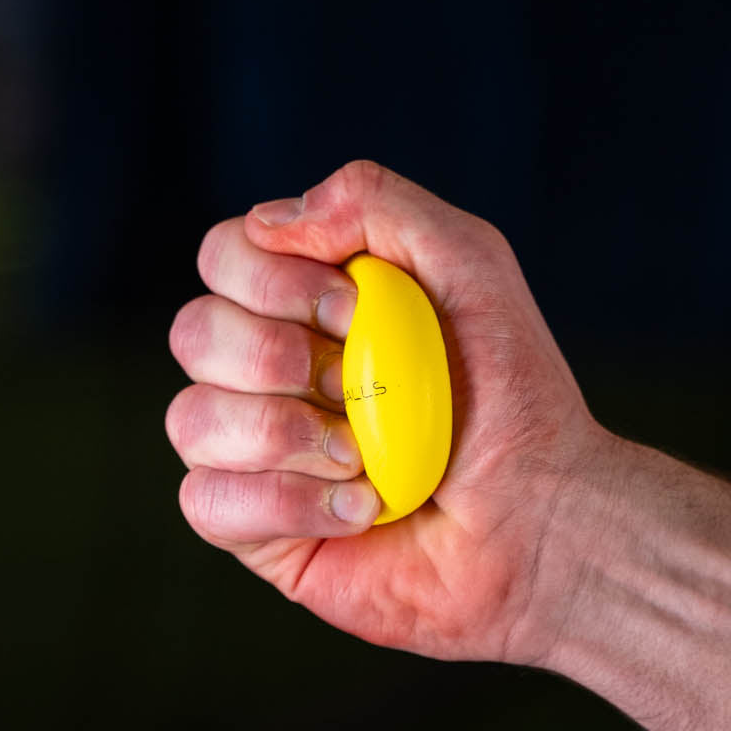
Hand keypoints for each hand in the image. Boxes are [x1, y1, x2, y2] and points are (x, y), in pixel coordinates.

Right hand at [166, 160, 609, 663]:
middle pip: (193, 331)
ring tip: (361, 456)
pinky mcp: (255, 527)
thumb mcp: (467, 262)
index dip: (272, 278)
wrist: (540, 516)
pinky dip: (287, 502)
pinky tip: (357, 508)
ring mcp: (253, 451)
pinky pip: (207, 502)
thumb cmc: (509, 392)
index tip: (353, 309)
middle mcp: (264, 371)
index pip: (223, 255)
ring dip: (285, 433)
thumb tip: (271, 221)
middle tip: (358, 384)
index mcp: (300, 303)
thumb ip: (376, 204)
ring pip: (191, 418)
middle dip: (276, 355)